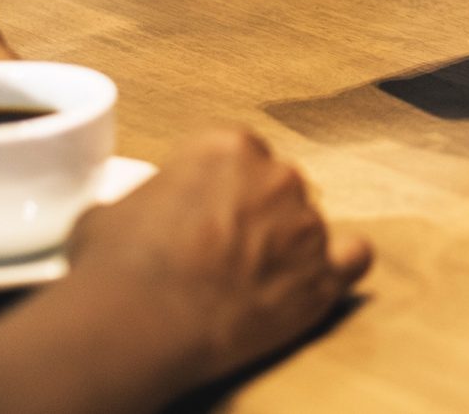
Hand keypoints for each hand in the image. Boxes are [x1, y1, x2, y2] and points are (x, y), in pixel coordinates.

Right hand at [0, 127, 370, 413]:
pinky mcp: (322, 276)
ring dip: (286, 248)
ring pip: (308, 226)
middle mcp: (277, 174)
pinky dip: (340, 267)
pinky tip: (317, 279)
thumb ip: (148, 199)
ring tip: (247, 283)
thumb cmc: (115, 266)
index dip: (221, 188)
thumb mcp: (113, 208)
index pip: (241, 154)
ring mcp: (305, 224)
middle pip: (278, 186)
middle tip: (222, 252)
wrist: (136, 323)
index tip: (204, 215)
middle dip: (256, 215)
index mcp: (227, 145)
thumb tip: (141, 214)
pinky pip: (355, 258)